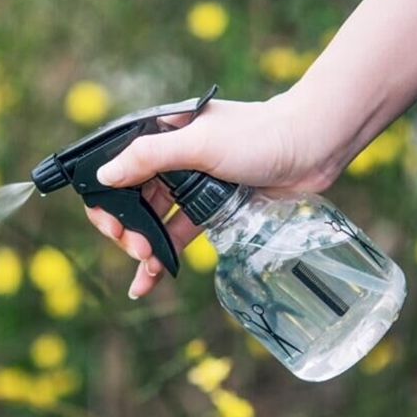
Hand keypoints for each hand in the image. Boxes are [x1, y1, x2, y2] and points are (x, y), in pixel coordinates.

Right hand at [85, 88, 344, 297]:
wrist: (313, 147)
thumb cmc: (257, 136)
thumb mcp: (199, 144)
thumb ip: (149, 158)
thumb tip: (103, 177)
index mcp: (162, 135)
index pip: (118, 168)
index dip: (107, 199)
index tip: (112, 225)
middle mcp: (171, 159)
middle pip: (132, 200)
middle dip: (126, 228)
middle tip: (136, 248)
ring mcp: (191, 185)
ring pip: (154, 221)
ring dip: (144, 246)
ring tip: (145, 264)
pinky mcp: (211, 207)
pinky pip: (178, 234)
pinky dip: (163, 256)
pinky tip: (148, 281)